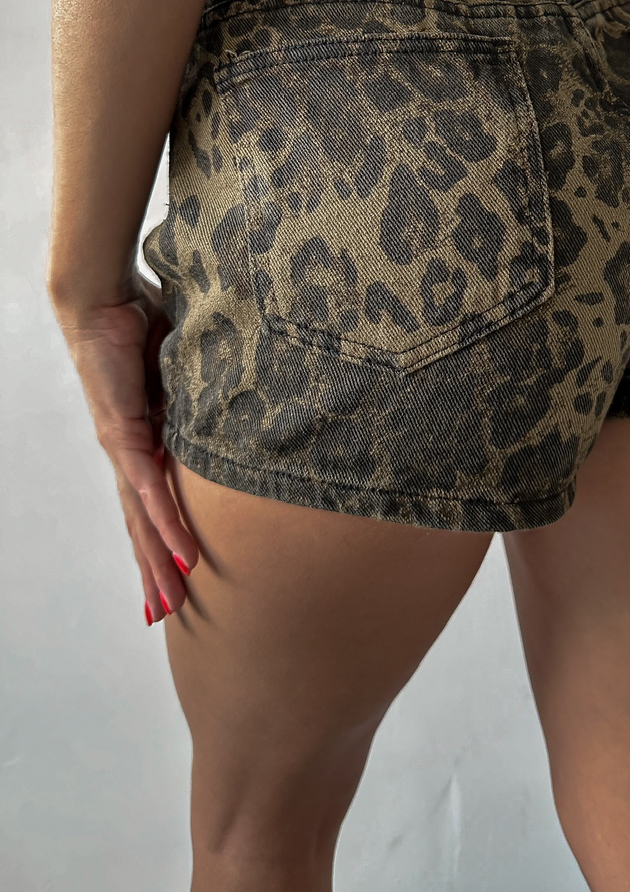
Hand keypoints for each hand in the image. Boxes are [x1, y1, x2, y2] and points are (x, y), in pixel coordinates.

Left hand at [51, 270, 199, 624]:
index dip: (160, 539)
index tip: (174, 576)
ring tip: (171, 603)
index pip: (151, 501)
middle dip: (153, 571)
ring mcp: (124, 447)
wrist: (103, 299)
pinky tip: (178, 554)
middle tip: (166, 614)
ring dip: (158, 562)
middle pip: (142, 524)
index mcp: (144, 439)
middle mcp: (129, 452)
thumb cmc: (144, 323)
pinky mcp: (122, 434)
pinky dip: (164, 524)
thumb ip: (203, 394)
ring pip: (142, 519)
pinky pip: (149, 488)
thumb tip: (242, 400)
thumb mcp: (187, 370)